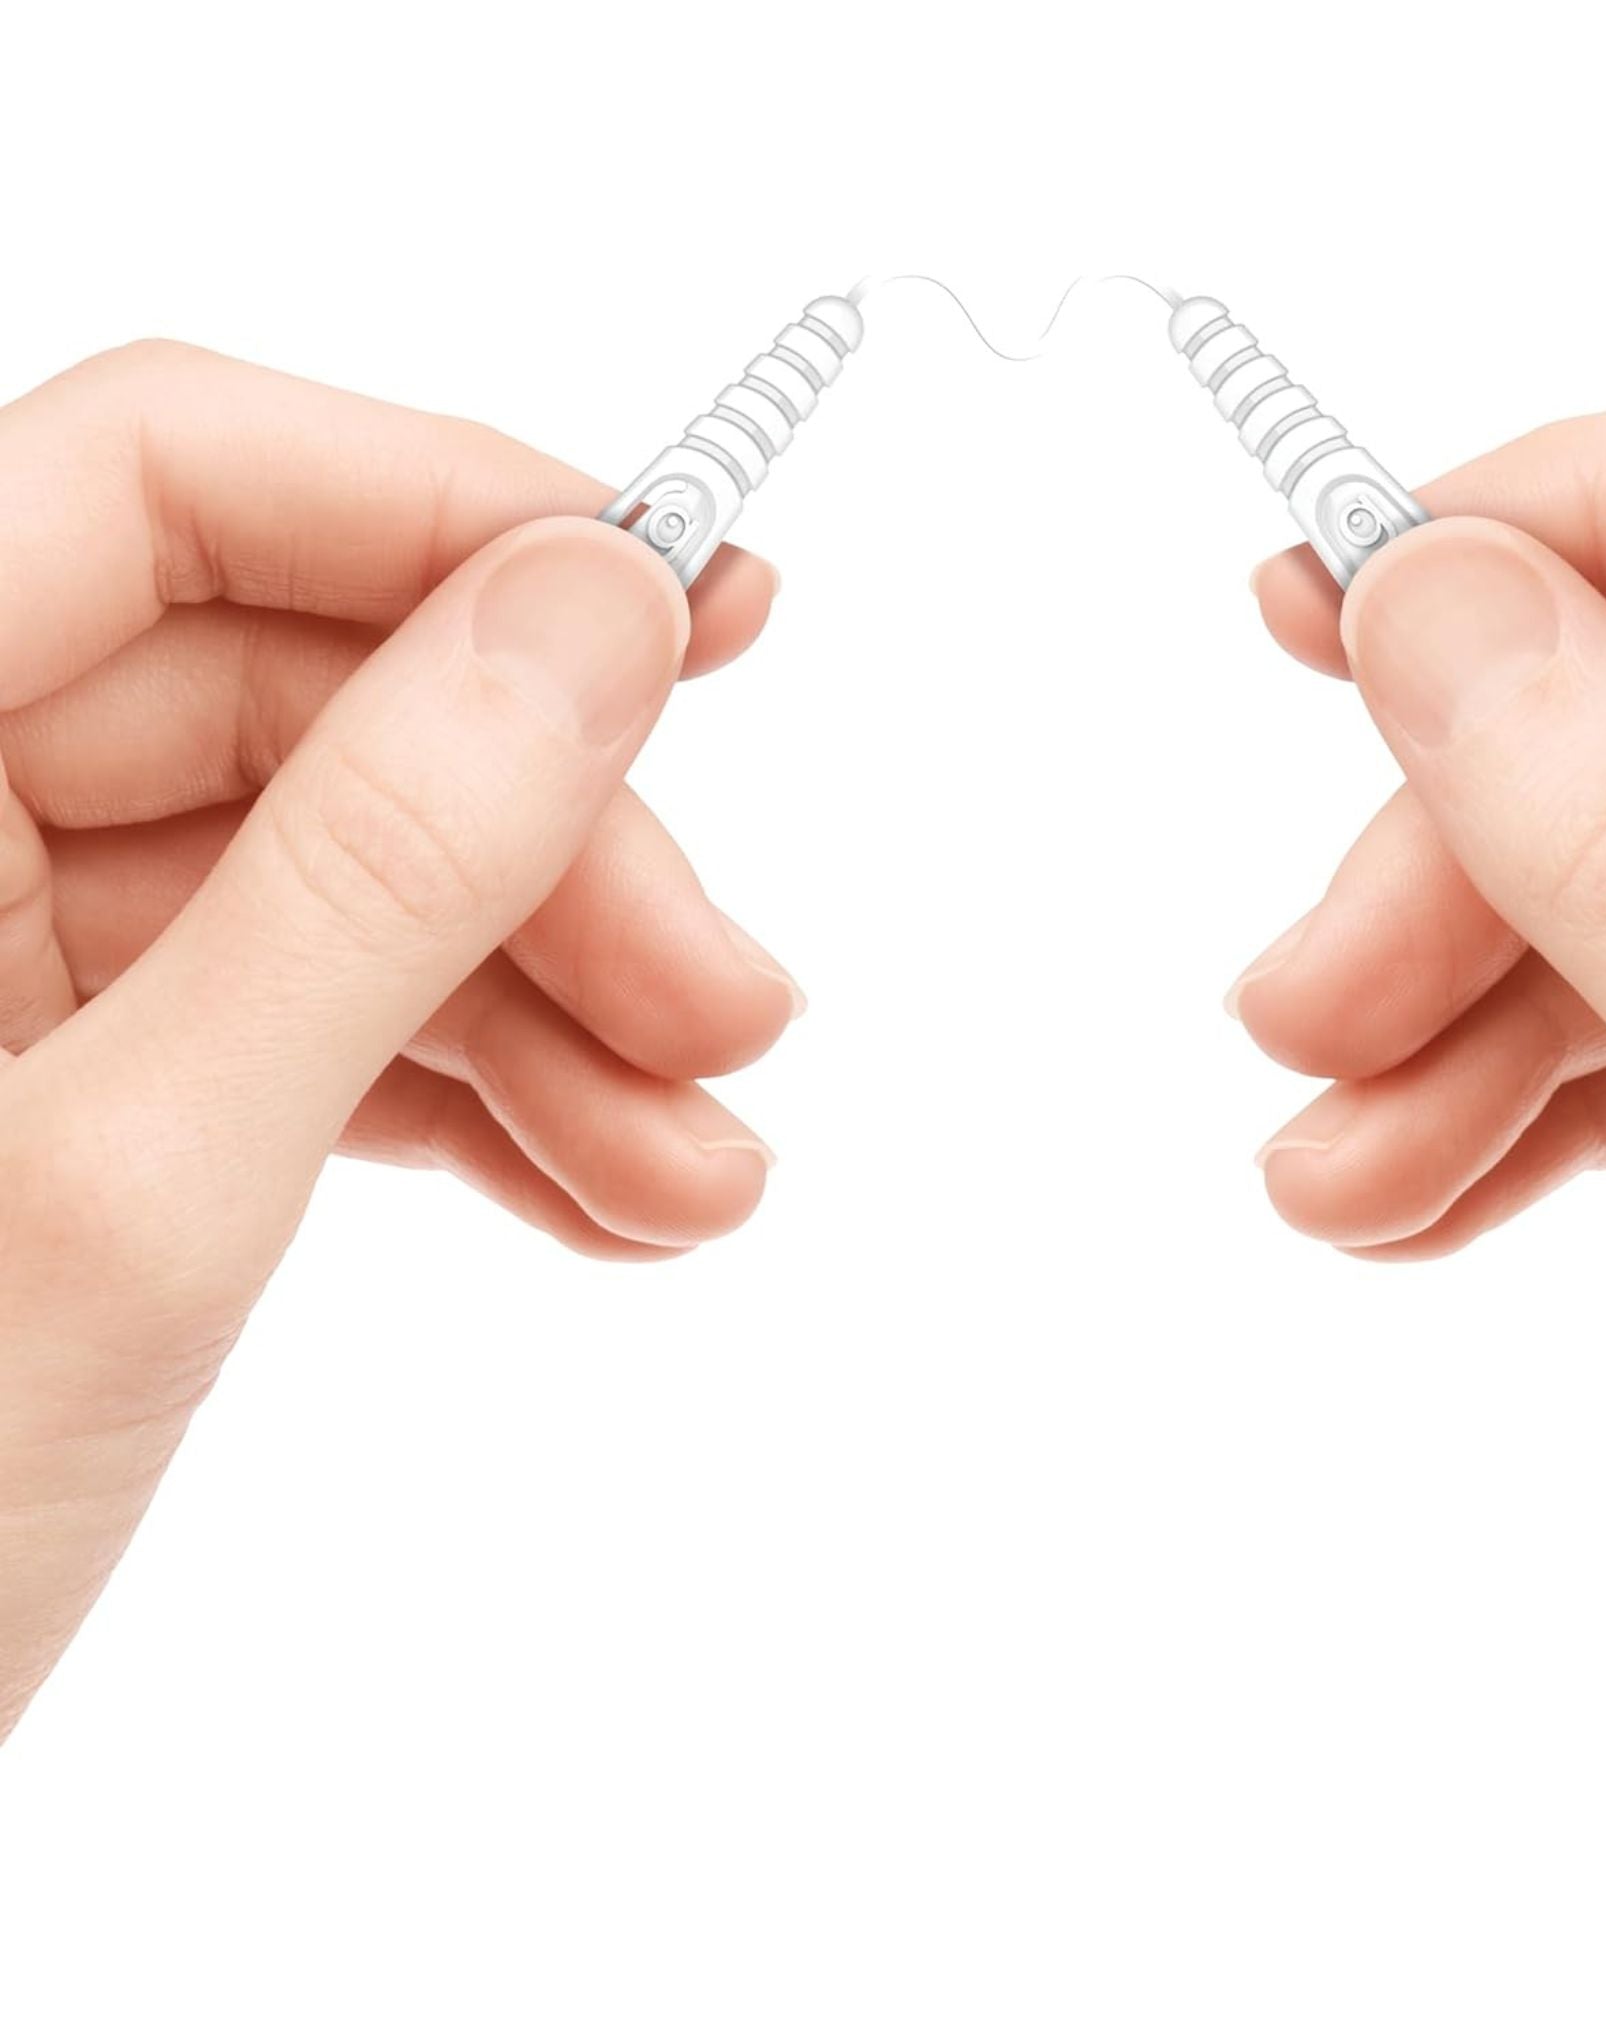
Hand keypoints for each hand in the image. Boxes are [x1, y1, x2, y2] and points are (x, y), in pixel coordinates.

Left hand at [0, 343, 795, 1736]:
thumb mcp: (131, 1193)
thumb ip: (373, 877)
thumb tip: (595, 619)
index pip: (177, 482)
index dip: (457, 513)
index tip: (700, 615)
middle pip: (309, 710)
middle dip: (556, 864)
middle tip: (735, 1009)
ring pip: (342, 883)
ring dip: (554, 1017)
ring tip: (696, 1172)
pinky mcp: (70, 1086)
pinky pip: (313, 1021)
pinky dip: (477, 1100)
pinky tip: (608, 1194)